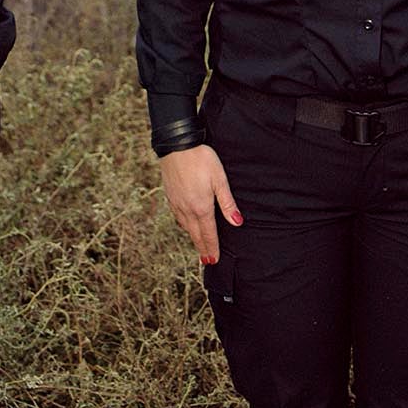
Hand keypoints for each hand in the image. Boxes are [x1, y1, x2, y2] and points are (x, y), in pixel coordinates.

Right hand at [160, 144, 241, 262]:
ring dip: (193, 238)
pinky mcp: (170, 196)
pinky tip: (185, 225)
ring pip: (185, 226)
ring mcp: (176, 203)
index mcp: (201, 207)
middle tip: (207, 261)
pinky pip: (177, 217)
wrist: (176, 145)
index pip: (208, 234)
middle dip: (202, 248)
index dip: (212, 248)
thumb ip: (228, 203)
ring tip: (198, 246)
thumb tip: (237, 223)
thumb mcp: (219, 179)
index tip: (214, 260)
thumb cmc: (201, 159)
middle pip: (196, 234)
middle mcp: (187, 209)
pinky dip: (183, 225)